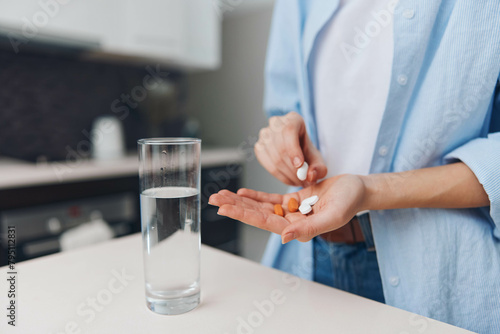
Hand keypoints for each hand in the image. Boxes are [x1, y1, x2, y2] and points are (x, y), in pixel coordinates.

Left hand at [209, 174, 366, 242]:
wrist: (359, 189)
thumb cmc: (350, 202)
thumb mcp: (332, 215)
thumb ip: (309, 228)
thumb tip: (283, 237)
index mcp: (298, 228)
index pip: (264, 222)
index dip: (243, 214)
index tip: (224, 209)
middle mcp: (291, 222)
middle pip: (257, 214)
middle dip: (235, 207)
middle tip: (214, 199)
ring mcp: (291, 211)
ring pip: (261, 207)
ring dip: (241, 201)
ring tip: (221, 195)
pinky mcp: (294, 200)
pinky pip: (271, 200)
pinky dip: (256, 197)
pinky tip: (242, 193)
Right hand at [255, 112, 326, 185]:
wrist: (298, 155)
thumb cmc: (308, 154)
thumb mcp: (319, 160)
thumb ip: (319, 169)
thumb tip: (310, 175)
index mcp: (293, 119)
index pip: (289, 131)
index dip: (293, 149)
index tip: (300, 166)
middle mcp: (276, 123)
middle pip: (280, 146)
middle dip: (292, 168)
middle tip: (303, 181)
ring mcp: (265, 135)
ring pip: (273, 157)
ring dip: (286, 174)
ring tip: (298, 181)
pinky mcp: (258, 147)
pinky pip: (266, 163)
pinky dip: (278, 175)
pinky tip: (288, 179)